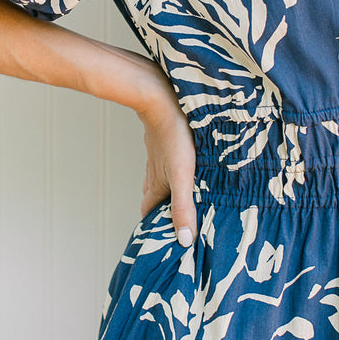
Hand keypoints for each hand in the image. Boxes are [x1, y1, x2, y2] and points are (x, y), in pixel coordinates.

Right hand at [136, 73, 196, 246]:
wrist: (161, 99)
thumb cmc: (174, 137)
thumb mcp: (182, 175)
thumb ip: (183, 207)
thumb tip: (185, 241)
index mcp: (157, 187)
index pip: (150, 215)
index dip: (154, 229)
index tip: (164, 240)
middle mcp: (155, 174)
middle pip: (156, 200)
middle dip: (166, 212)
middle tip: (181, 222)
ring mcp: (159, 158)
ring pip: (162, 181)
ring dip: (172, 192)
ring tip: (188, 199)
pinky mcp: (166, 142)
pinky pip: (169, 163)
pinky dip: (176, 172)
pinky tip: (188, 168)